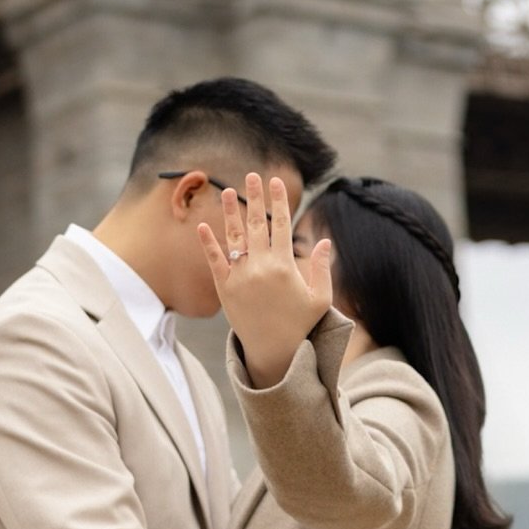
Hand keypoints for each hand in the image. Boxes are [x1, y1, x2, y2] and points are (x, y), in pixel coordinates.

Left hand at [196, 174, 332, 385]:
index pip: (281, 225)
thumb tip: (325, 241)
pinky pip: (214, 262)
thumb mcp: (320, 298)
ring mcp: (241, 277)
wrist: (274, 352)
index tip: (276, 182)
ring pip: (234, 238)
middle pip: (257, 224)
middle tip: (251, 175)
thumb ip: (323, 268)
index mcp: (285, 266)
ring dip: (230, 213)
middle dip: (254, 197)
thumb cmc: (300, 325)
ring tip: (225, 191)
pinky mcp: (225, 289)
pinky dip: (208, 243)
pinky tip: (202, 225)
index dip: (279, 201)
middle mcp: (261, 267)